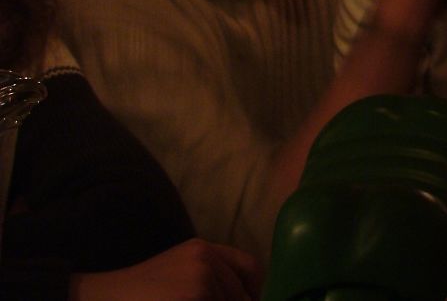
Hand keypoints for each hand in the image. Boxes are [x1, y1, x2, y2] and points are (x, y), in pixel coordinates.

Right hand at [70, 238, 262, 300]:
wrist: (95, 300)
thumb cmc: (134, 297)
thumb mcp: (176, 275)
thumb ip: (210, 280)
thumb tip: (249, 299)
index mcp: (202, 249)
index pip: (250, 268)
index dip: (253, 293)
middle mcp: (205, 258)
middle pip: (242, 297)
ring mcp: (199, 279)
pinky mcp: (193, 298)